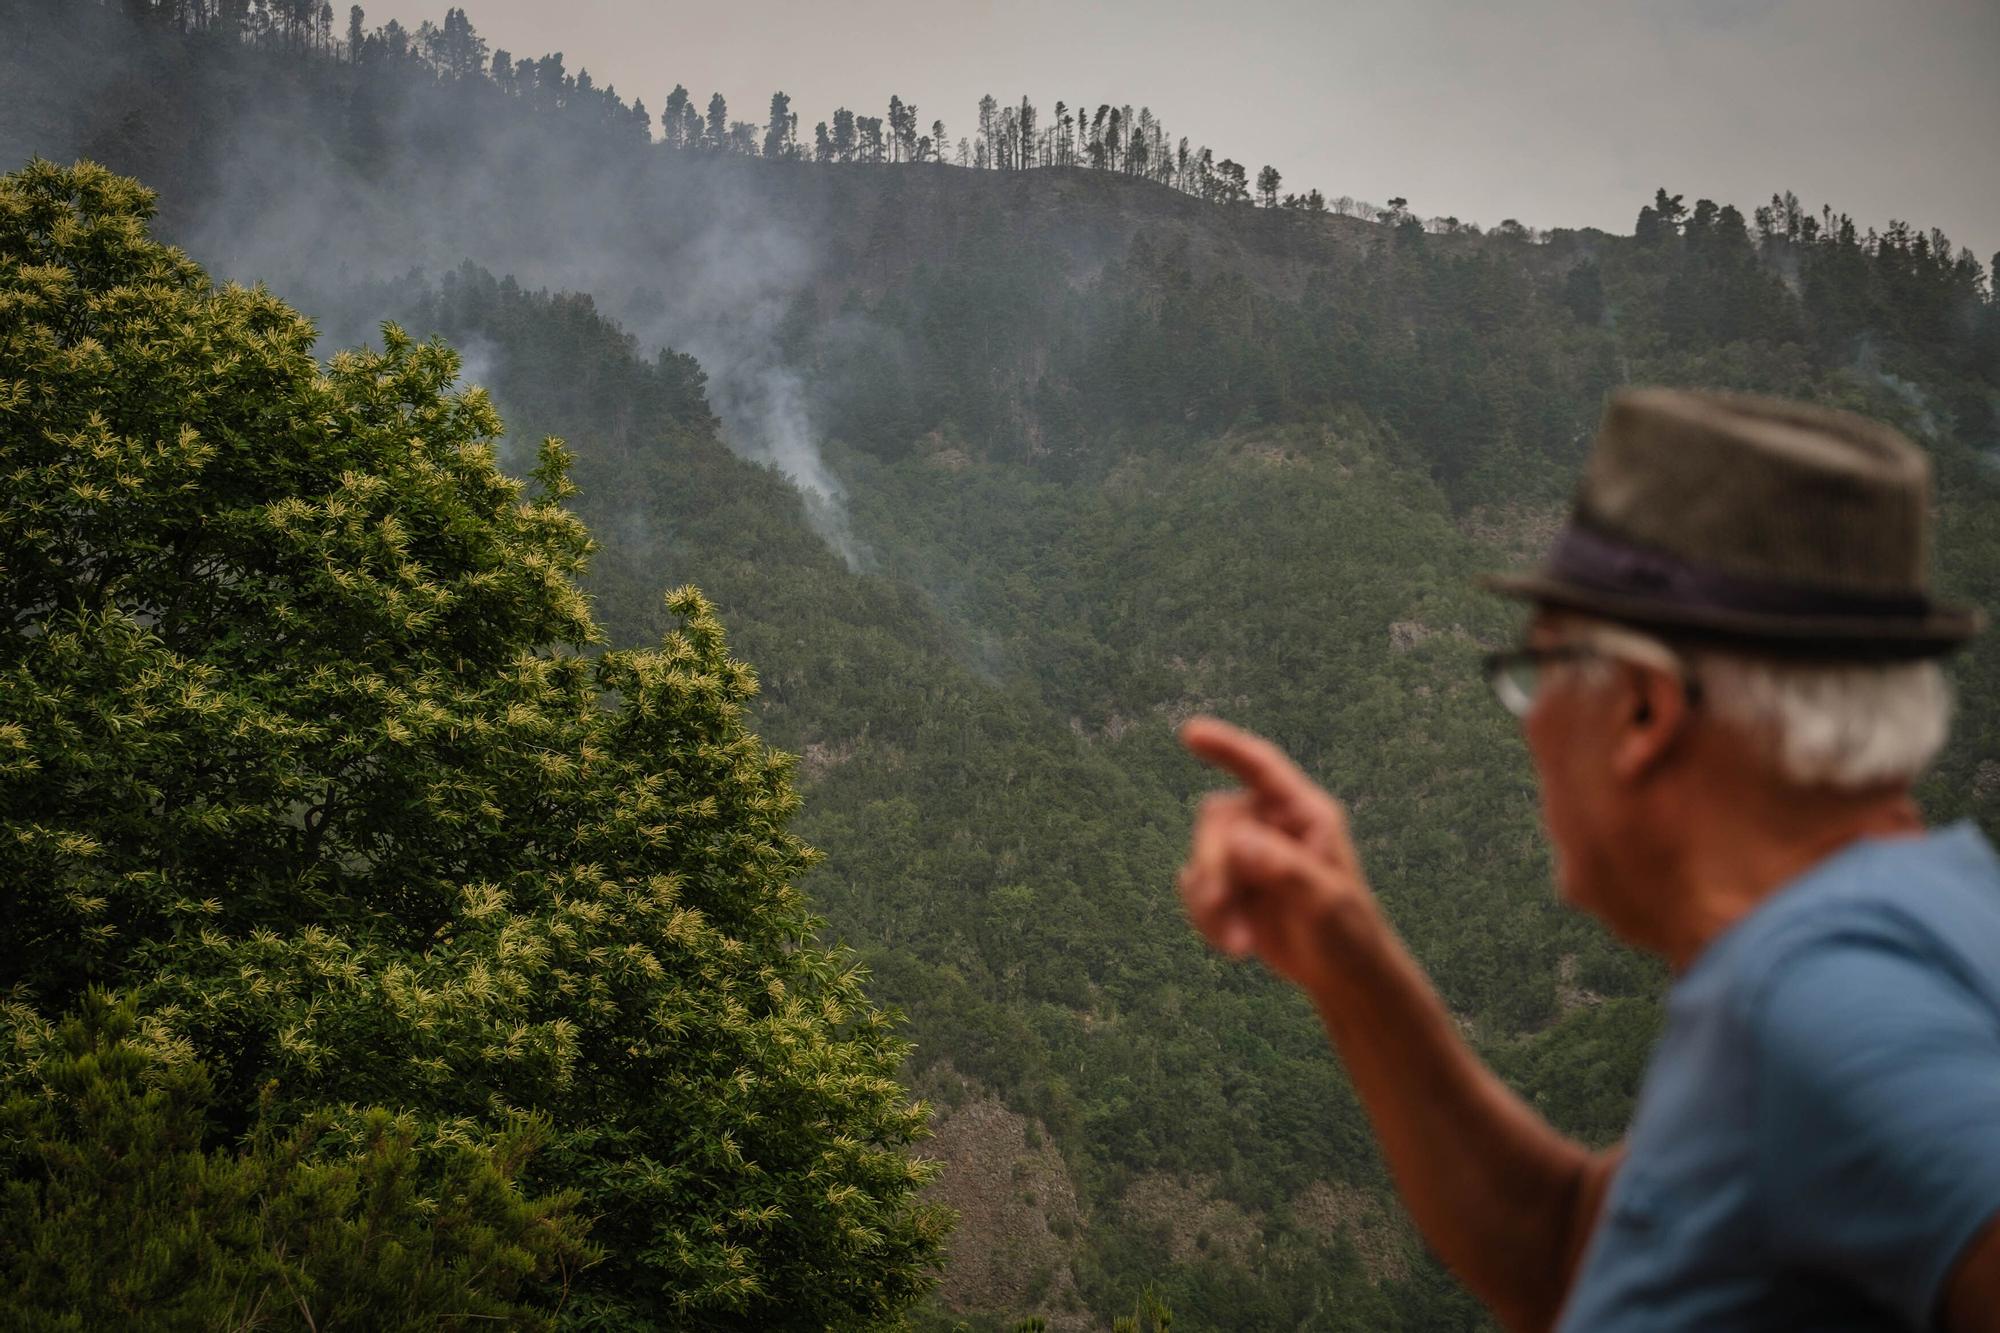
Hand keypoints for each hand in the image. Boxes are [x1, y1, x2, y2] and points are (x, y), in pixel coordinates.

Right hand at [1177, 716, 1377, 991]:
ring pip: (1201, 859)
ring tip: (1237, 946)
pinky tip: (1233, 945)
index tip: (1189, 733)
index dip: (1226, 747)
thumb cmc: (1350, 933)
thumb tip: (1237, 840)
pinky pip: (1197, 888)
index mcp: (1305, 815)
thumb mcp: (1327, 902)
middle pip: (1218, 822)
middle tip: (1221, 907)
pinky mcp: (1233, 886)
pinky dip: (1206, 918)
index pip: (1262, 768)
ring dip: (1209, 902)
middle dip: (1213, 866)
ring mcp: (1250, 856)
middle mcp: (1273, 826)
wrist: (1343, 976)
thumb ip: (1285, 868)